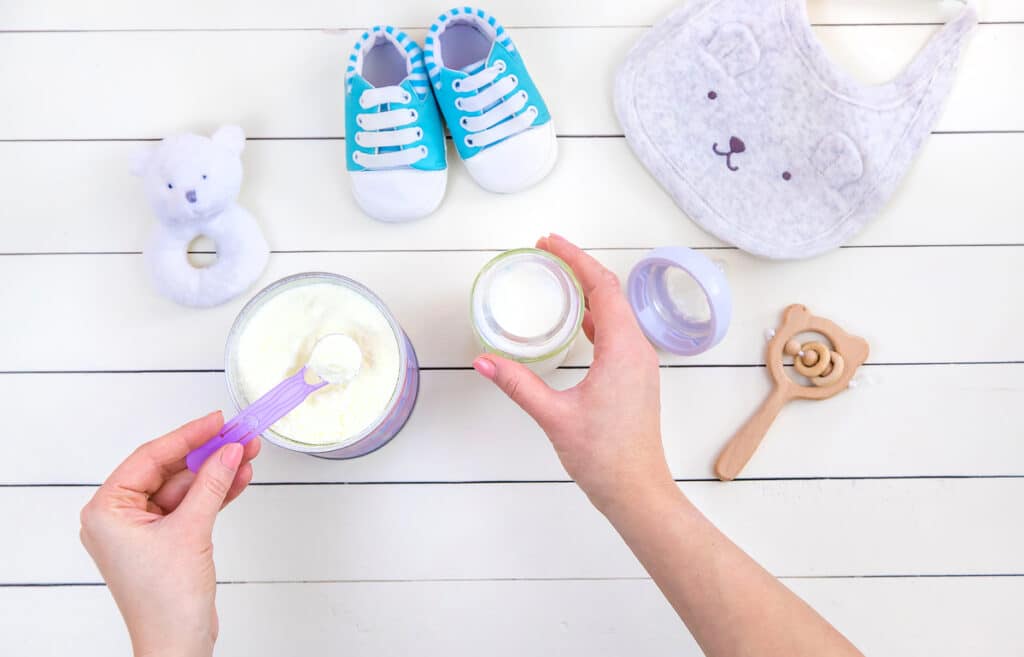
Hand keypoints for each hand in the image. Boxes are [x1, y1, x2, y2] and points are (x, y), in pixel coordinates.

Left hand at [79, 412, 259, 656]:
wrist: (177, 644)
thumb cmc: (164, 602)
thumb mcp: (191, 531)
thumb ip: (211, 485)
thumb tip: (227, 451)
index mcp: (107, 511)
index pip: (149, 458)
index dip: (187, 436)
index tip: (216, 421)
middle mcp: (120, 517)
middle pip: (169, 470)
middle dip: (207, 454)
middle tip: (238, 436)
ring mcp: (144, 530)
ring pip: (185, 487)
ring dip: (217, 472)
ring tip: (247, 454)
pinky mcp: (166, 541)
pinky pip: (192, 505)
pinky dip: (215, 493)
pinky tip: (239, 477)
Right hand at [472, 234, 672, 513]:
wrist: (637, 490)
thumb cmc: (605, 457)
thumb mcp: (553, 416)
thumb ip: (517, 384)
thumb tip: (484, 362)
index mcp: (623, 350)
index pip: (603, 286)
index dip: (576, 258)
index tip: (550, 242)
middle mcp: (638, 350)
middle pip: (612, 292)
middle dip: (580, 268)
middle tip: (548, 254)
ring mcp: (641, 364)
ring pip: (617, 313)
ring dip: (590, 292)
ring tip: (558, 281)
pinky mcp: (636, 378)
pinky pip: (619, 333)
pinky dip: (597, 318)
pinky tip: (578, 323)